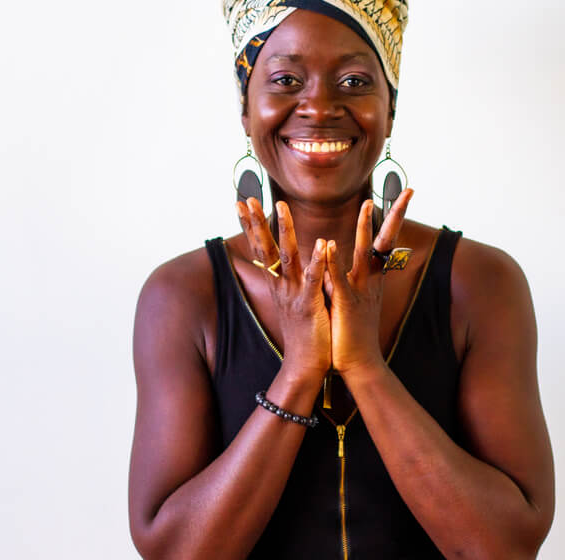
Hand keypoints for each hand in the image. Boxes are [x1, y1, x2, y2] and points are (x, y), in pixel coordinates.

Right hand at [235, 198, 331, 382]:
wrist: (305, 366)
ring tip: (281, 207)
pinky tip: (321, 243)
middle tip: (246, 199)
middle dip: (256, 222)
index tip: (242, 203)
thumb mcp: (295, 301)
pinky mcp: (309, 306)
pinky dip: (316, 261)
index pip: (261, 248)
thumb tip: (292, 261)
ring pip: (287, 257)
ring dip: (285, 231)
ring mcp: (293, 295)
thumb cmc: (304, 333)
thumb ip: (294, 279)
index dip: (251, 225)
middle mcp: (281, 286)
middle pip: (265, 248)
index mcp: (279, 284)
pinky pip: (313, 280)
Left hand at [325, 190, 413, 376]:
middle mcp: (370, 281)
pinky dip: (335, 261)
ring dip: (365, 228)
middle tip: (408, 192)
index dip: (395, 219)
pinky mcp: (345, 304)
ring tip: (368, 205)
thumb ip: (345, 277)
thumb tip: (338, 257)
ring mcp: (360, 291)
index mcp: (371, 279)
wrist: (360, 365)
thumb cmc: (354, 333)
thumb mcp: (354, 300)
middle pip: (385, 241)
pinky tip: (330, 244)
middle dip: (396, 215)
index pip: (386, 242)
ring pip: (364, 254)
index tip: (404, 196)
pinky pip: (339, 279)